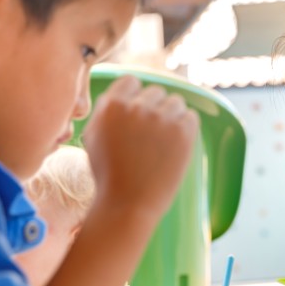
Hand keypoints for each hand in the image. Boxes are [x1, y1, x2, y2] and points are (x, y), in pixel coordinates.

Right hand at [82, 75, 197, 219]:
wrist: (128, 204)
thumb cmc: (109, 174)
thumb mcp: (94, 137)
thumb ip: (107, 110)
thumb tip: (125, 93)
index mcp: (112, 105)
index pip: (132, 82)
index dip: (136, 98)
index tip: (138, 116)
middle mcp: (137, 107)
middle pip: (156, 92)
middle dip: (154, 109)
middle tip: (150, 136)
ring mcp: (161, 118)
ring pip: (175, 102)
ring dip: (172, 117)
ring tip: (163, 142)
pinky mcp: (182, 132)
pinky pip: (190, 117)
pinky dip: (186, 128)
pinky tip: (175, 146)